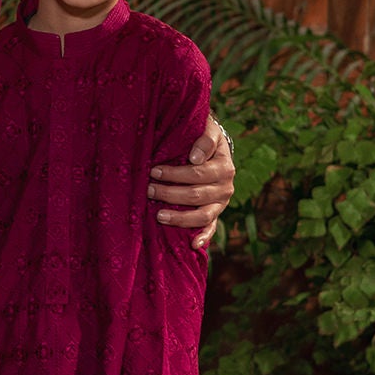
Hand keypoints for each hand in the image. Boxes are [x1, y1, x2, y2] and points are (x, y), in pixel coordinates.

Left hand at [147, 112, 234, 250]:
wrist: (211, 148)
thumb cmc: (202, 137)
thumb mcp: (208, 130)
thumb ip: (204, 139)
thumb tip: (195, 157)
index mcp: (224, 167)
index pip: (198, 173)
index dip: (175, 174)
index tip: (154, 171)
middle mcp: (226, 187)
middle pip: (196, 195)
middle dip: (170, 193)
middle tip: (148, 190)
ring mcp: (220, 203)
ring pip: (202, 215)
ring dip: (180, 217)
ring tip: (158, 215)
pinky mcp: (215, 214)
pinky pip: (210, 228)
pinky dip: (203, 237)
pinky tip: (192, 245)